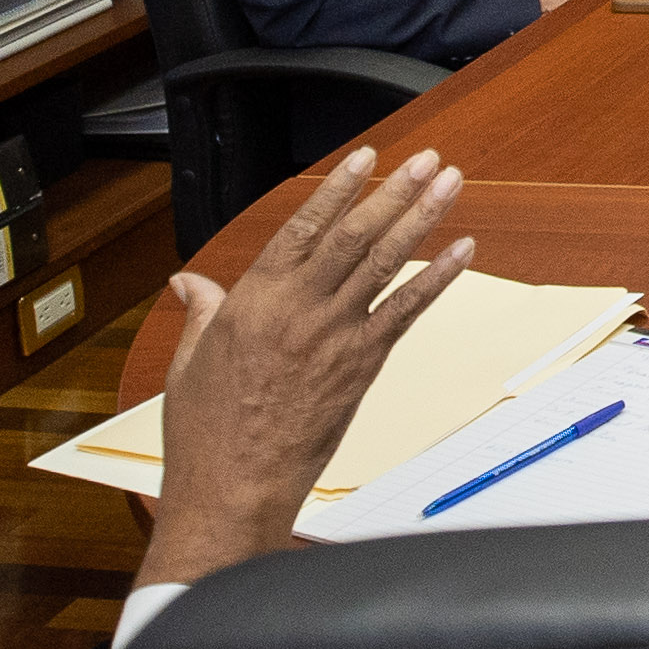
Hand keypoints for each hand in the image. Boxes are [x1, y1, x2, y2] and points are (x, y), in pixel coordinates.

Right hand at [136, 146, 471, 586]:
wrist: (232, 491)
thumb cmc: (207, 436)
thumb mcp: (187, 365)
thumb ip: (200, 315)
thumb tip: (188, 283)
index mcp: (252, 301)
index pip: (303, 228)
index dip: (337, 188)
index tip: (364, 158)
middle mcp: (297, 310)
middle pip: (353, 235)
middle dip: (392, 191)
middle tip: (425, 159)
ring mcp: (333, 337)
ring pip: (384, 264)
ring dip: (420, 219)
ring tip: (447, 184)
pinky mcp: (360, 369)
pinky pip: (405, 314)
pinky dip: (437, 280)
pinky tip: (460, 251)